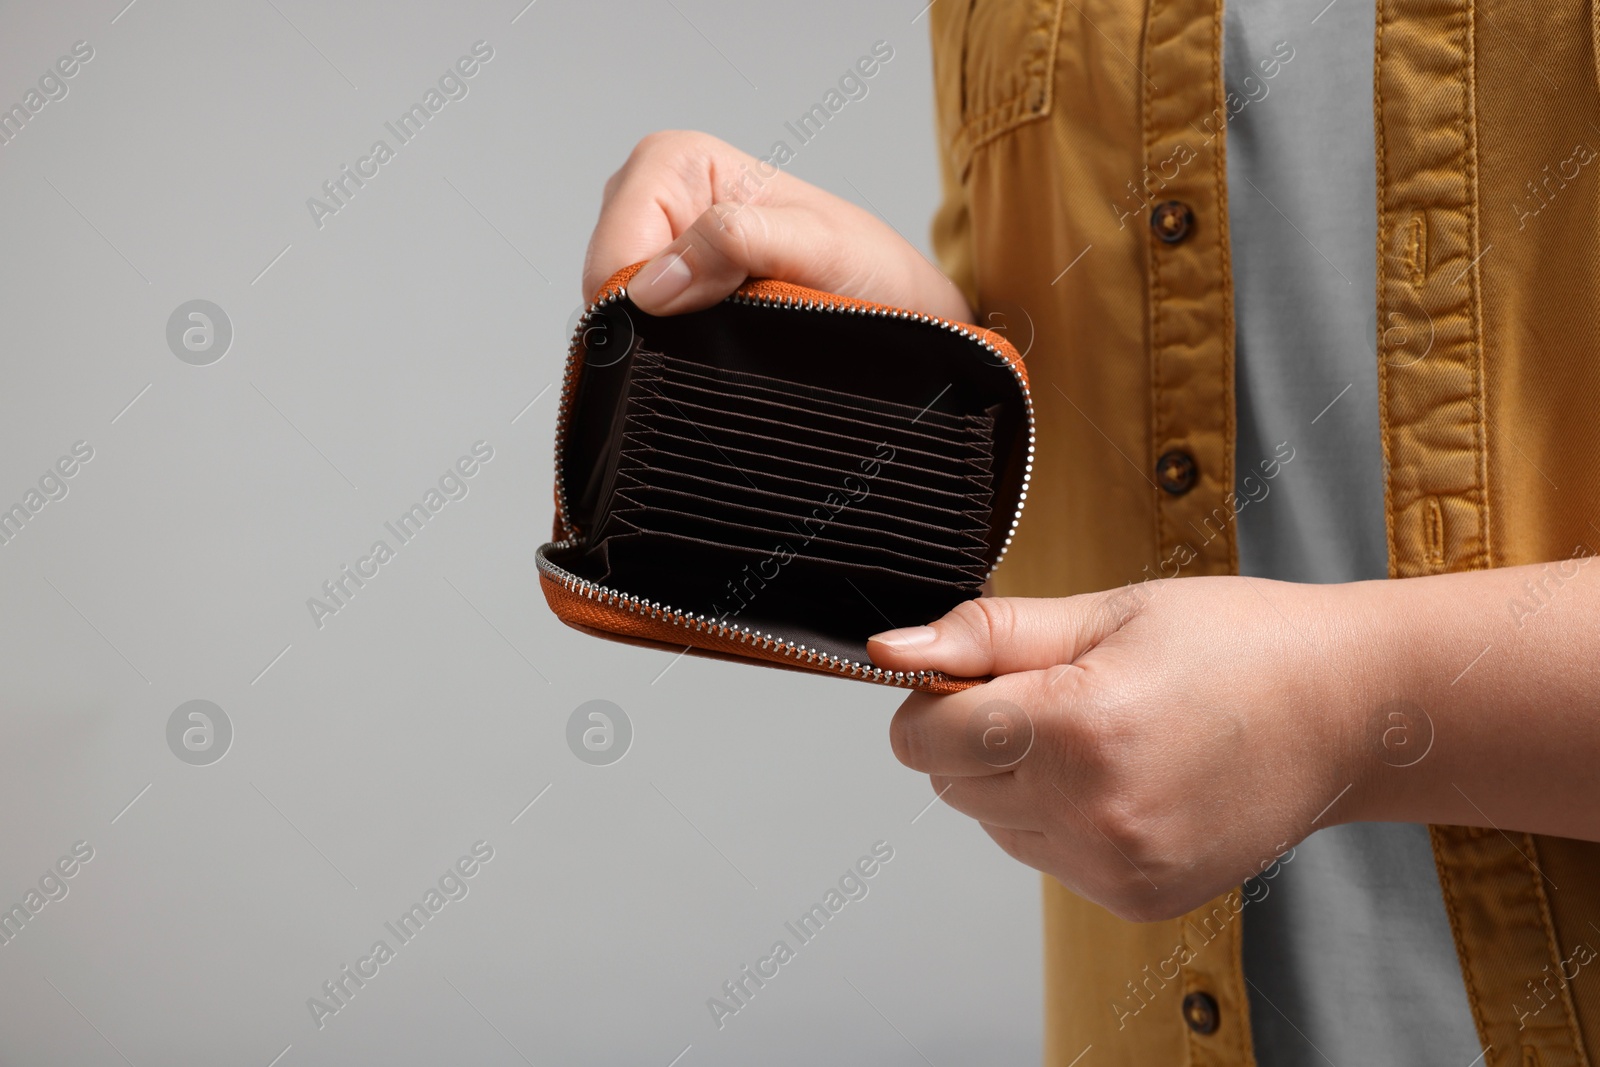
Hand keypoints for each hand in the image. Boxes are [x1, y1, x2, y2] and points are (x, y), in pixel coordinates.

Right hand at [584, 130, 970, 319]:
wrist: (902, 309)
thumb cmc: (870, 267)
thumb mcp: (816, 245)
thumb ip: (738, 243)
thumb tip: (654, 282)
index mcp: (676, 163)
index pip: (613, 249)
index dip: (635, 302)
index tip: (691, 326)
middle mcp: (654, 199)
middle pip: (606, 283)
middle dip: (648, 322)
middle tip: (725, 332)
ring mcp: (656, 249)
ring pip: (619, 315)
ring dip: (664, 340)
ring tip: (735, 336)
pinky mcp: (669, 293)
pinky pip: (642, 333)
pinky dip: (671, 351)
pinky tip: (717, 350)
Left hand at [867, 577, 1384, 920]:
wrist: (1348, 709)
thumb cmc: (1238, 644)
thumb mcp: (1105, 612)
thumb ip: (986, 635)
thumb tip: (892, 652)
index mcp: (1076, 727)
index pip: (922, 737)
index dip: (938, 694)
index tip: (980, 671)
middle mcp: (1091, 812)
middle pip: (950, 782)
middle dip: (980, 733)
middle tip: (1062, 690)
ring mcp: (1116, 865)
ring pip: (993, 824)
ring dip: (1019, 779)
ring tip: (1105, 731)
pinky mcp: (1137, 896)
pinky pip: (1046, 858)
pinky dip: (1062, 819)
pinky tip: (1126, 776)